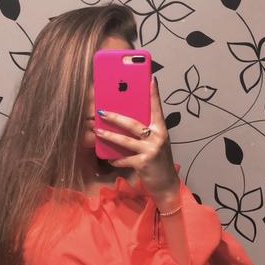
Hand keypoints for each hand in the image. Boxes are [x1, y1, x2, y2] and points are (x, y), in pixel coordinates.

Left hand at [95, 75, 179, 200]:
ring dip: (109, 136)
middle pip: (133, 123)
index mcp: (161, 129)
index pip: (157, 108)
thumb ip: (146, 133)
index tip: (150, 79)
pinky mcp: (143, 163)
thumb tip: (127, 122)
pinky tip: (109, 159)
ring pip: (125, 140)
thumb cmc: (158, 162)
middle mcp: (157, 137)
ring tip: (98, 131)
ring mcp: (151, 150)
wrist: (166, 184)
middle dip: (116, 117)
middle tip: (102, 112)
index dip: (154, 94)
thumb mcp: (156, 144)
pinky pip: (124, 159)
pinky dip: (116, 160)